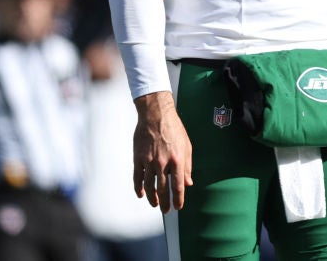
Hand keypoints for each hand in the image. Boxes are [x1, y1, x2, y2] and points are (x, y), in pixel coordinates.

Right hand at [133, 91, 193, 212]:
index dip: (178, 198)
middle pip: (163, 189)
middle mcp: (163, 163)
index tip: (178, 207)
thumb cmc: (174, 129)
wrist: (156, 115)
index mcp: (177, 160)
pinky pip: (138, 177)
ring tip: (155, 204)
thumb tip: (188, 183)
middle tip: (166, 211)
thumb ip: (187, 166)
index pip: (178, 185)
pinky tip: (141, 194)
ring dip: (152, 198)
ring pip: (149, 185)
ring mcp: (149, 161)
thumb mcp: (187, 146)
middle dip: (165, 202)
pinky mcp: (138, 158)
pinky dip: (139, 187)